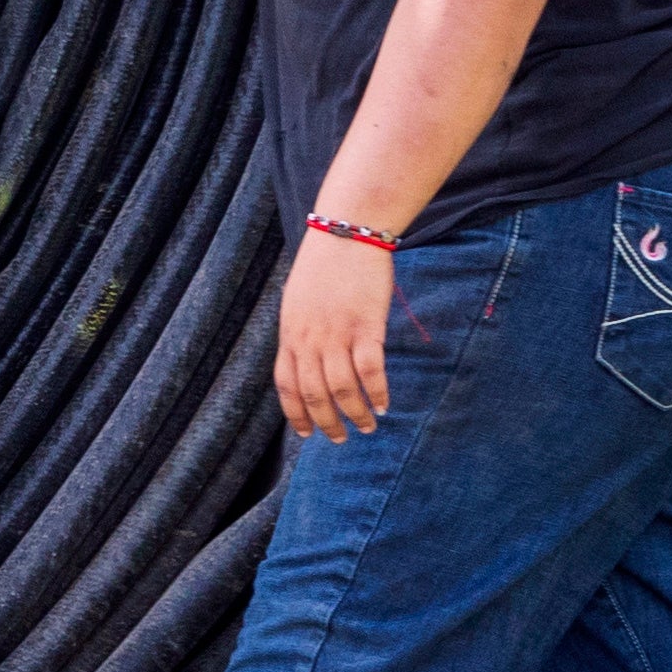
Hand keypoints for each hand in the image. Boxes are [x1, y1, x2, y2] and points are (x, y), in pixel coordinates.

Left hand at [275, 236, 391, 440]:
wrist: (345, 232)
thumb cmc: (323, 265)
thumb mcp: (298, 301)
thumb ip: (300, 332)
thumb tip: (306, 358)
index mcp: (290, 333)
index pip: (286, 385)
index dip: (296, 413)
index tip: (306, 434)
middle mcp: (309, 339)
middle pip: (314, 394)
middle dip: (327, 423)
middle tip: (341, 439)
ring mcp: (337, 334)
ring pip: (343, 390)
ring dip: (356, 414)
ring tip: (368, 426)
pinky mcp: (366, 327)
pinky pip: (370, 372)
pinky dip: (378, 393)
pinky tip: (384, 405)